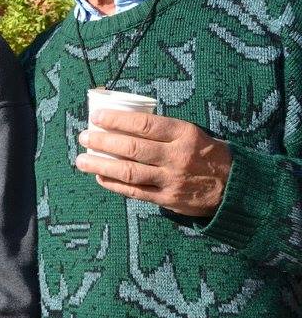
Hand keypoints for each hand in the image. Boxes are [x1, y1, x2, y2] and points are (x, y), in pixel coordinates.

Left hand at [75, 110, 231, 216]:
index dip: (117, 120)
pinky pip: (134, 192)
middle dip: (102, 142)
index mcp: (184, 134)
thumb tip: (124, 123)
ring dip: (101, 165)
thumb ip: (164, 131)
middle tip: (84, 137)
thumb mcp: (192, 134)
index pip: (144, 125)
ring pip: (128, 172)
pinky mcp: (167, 199)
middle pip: (131, 148)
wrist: (236, 188)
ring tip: (81, 160)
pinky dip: (114, 184)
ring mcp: (171, 180)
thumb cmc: (207, 154)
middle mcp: (177, 157)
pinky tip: (99, 177)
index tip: (97, 117)